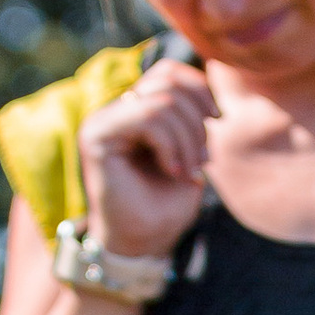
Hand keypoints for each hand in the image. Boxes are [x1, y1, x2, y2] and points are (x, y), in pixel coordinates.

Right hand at [75, 62, 216, 261]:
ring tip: (189, 171)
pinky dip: (171, 145)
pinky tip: (173, 171)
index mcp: (137, 109)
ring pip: (163, 101)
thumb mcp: (190, 152)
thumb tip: (207, 80)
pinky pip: (148, 117)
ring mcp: (103, 119)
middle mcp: (117, 109)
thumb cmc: (165, 204)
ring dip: (188, 139)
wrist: (143, 243)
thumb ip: (191, 115)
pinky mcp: (96, 135)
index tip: (217, 121)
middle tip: (203, 160)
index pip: (169, 72)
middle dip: (197, 121)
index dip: (200, 89)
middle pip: (168, 81)